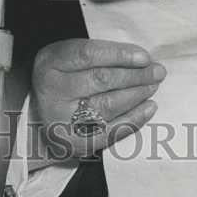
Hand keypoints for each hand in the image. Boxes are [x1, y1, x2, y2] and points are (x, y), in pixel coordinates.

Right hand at [30, 38, 165, 163]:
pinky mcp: (74, 143)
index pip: (89, 54)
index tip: (145, 56)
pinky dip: (134, 119)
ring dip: (138, 94)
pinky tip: (149, 107)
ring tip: (154, 86)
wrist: (39, 117)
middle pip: (101, 80)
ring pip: (108, 105)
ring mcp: (61, 120)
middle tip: (158, 71)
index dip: (120, 54)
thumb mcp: (70, 57)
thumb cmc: (64, 79)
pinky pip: (110, 131)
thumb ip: (99, 54)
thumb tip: (141, 58)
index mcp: (50, 63)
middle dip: (136, 75)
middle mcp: (52, 91)